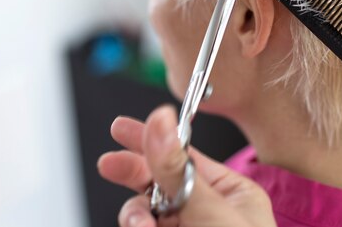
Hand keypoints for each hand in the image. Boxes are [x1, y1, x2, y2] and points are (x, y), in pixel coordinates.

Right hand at [98, 106, 276, 226]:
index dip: (153, 140)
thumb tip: (160, 124)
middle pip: (160, 182)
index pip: (186, 157)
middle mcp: (207, 214)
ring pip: (145, 215)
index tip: (121, 128)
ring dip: (135, 217)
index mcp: (232, 195)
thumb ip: (180, 174)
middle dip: (133, 174)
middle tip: (109, 165)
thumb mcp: (213, 215)